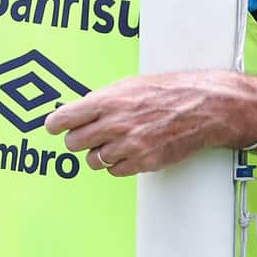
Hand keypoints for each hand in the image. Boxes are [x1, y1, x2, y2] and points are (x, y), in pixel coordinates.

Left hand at [45, 70, 256, 176]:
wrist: (203, 106)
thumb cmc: (168, 91)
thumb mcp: (130, 85)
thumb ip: (103, 99)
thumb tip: (80, 111)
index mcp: (108, 101)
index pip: (64, 118)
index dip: (55, 124)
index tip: (53, 127)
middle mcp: (115, 124)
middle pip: (73, 143)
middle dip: (78, 140)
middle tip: (88, 136)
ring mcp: (129, 145)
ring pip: (94, 160)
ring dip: (100, 154)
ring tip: (116, 142)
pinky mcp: (143, 161)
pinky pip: (115, 171)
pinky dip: (119, 164)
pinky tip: (130, 152)